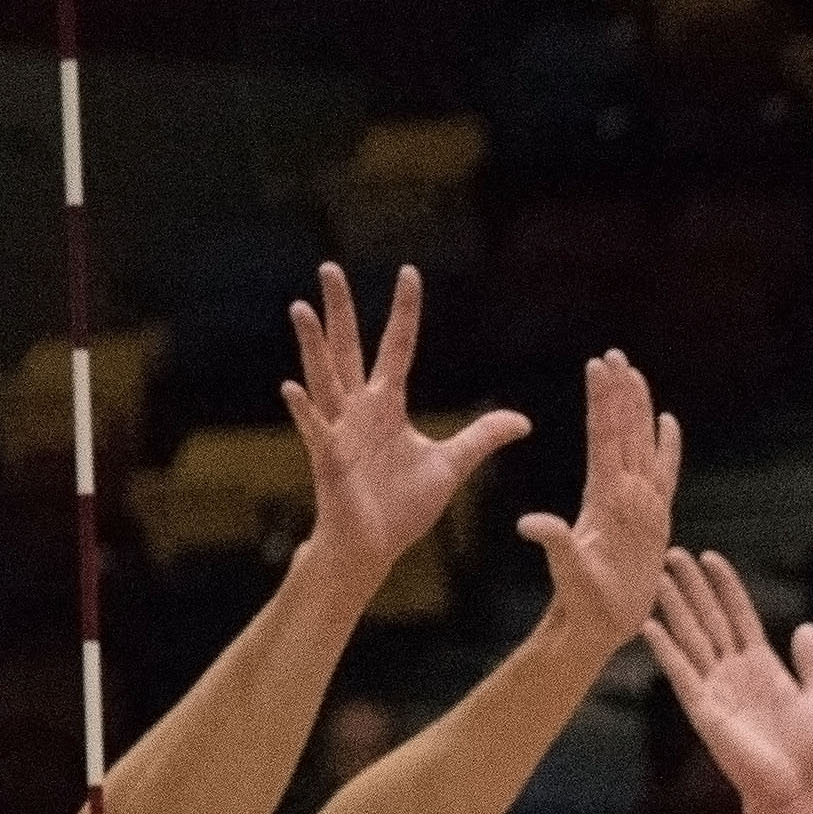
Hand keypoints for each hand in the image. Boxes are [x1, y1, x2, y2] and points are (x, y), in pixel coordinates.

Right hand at [279, 265, 525, 579]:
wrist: (374, 547)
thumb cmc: (403, 506)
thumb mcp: (452, 465)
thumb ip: (482, 437)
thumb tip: (522, 421)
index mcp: (386, 405)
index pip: (398, 347)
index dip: (404, 312)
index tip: (409, 273)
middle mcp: (358, 410)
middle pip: (348, 349)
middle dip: (340, 310)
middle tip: (330, 266)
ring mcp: (340, 431)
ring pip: (323, 379)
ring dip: (312, 345)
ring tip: (302, 309)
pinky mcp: (329, 460)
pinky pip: (315, 430)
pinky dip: (304, 410)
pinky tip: (289, 386)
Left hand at [516, 349, 685, 646]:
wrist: (598, 622)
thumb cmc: (583, 600)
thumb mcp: (568, 570)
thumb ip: (555, 543)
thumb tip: (528, 525)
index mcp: (602, 497)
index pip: (603, 438)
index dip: (603, 402)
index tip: (599, 367)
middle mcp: (620, 492)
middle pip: (621, 432)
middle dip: (619, 394)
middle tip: (615, 355)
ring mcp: (637, 503)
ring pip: (640, 445)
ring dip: (639, 410)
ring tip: (636, 374)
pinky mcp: (654, 518)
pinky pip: (664, 474)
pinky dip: (669, 448)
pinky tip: (669, 423)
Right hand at [641, 551, 812, 808]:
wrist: (796, 790)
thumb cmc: (811, 751)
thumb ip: (812, 662)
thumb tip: (807, 626)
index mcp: (762, 665)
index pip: (739, 614)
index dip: (725, 586)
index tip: (710, 557)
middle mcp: (734, 671)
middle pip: (709, 619)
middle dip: (692, 587)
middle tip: (672, 554)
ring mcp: (716, 688)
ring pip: (692, 638)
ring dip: (674, 608)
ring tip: (657, 578)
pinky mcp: (704, 710)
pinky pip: (681, 674)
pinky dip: (666, 651)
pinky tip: (650, 626)